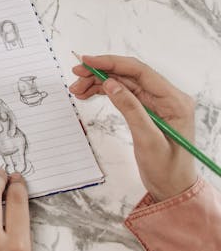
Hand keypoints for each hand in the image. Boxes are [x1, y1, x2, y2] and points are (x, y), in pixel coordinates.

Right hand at [70, 54, 198, 201]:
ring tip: (77, 89)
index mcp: (174, 101)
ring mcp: (156, 104)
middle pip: (129, 75)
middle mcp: (167, 98)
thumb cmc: (167, 169)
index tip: (88, 62)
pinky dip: (105, 93)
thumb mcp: (148, 140)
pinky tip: (88, 94)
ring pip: (123, 83)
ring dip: (99, 83)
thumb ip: (131, 109)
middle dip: (101, 73)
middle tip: (76, 75)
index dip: (112, 63)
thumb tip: (111, 84)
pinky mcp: (147, 110)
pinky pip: (123, 94)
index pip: (140, 72)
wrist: (172, 188)